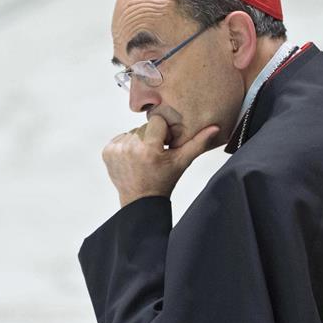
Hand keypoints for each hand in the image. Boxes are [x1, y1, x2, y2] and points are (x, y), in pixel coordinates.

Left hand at [102, 116, 219, 206]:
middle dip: (151, 137)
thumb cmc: (163, 181)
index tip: (164, 146)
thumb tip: (215, 127)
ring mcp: (117, 150)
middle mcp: (130, 148)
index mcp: (149, 149)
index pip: (157, 121)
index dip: (163, 133)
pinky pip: (120, 138)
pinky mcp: (107, 152)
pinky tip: (133, 159)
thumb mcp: (182, 162)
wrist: (140, 201)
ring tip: (143, 158)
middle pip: (144, 127)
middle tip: (155, 155)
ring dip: (138, 141)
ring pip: (132, 132)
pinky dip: (126, 146)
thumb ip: (198, 143)